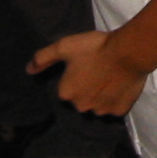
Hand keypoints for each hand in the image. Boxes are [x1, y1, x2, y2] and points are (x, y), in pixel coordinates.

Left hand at [29, 30, 148, 115]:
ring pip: (98, 105)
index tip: (85, 65)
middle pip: (82, 99)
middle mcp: (81, 106)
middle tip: (97, 71)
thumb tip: (28, 69)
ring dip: (101, 96)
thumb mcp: (64, 46)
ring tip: (110, 77)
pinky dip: (116, 99)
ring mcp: (101, 111)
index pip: (67, 89)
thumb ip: (43, 58)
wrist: (128, 52)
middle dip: (87, 89)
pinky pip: (114, 107)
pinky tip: (120, 85)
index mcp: (66, 93)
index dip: (75, 76)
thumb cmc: (94, 48)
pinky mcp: (119, 111)